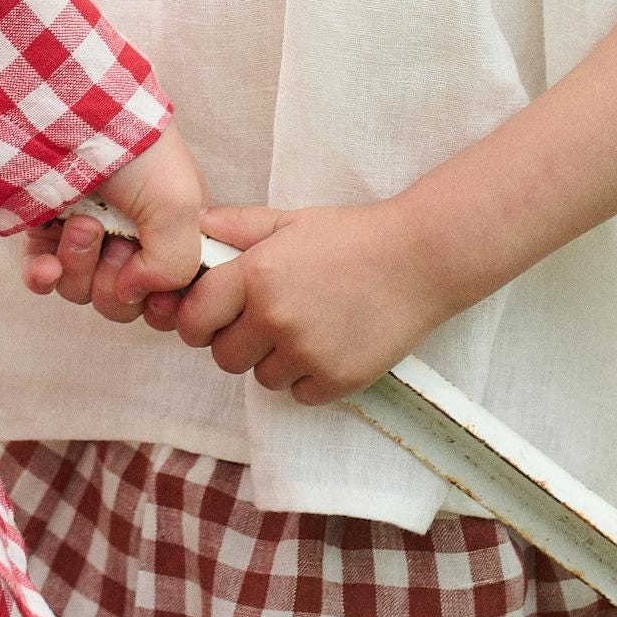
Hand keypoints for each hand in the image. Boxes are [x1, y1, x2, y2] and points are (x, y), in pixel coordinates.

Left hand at [23, 121, 205, 313]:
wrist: (73, 113)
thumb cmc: (138, 150)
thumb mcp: (180, 205)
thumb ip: (175, 266)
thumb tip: (134, 294)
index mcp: (174, 231)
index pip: (172, 294)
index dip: (163, 301)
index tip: (155, 291)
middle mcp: (131, 238)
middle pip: (125, 302)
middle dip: (116, 280)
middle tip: (113, 240)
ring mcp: (86, 235)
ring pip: (84, 293)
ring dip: (82, 267)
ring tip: (81, 223)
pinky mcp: (44, 232)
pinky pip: (44, 279)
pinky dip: (45, 278)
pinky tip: (47, 264)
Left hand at [146, 199, 453, 404]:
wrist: (421, 259)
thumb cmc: (354, 237)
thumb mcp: (292, 222)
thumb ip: (239, 226)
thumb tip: (196, 226)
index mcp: (256, 276)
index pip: (194, 318)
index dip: (200, 319)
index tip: (215, 316)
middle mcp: (275, 318)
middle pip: (223, 356)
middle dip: (238, 341)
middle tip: (269, 320)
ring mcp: (307, 353)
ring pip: (262, 378)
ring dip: (276, 360)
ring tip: (309, 328)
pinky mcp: (336, 379)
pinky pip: (300, 394)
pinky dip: (310, 377)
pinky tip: (331, 344)